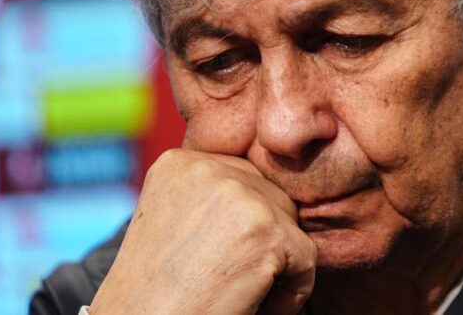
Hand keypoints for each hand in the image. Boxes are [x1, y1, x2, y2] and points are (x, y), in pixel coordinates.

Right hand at [88, 149, 315, 314]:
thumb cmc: (155, 292)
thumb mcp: (169, 222)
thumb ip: (211, 197)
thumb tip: (268, 194)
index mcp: (181, 162)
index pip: (243, 178)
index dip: (242, 225)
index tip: (219, 260)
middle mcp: (209, 168)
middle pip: (271, 196)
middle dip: (263, 241)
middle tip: (230, 279)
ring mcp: (240, 197)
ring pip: (291, 225)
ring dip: (277, 265)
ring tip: (238, 292)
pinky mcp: (267, 232)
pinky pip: (307, 258)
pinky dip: (291, 292)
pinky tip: (252, 306)